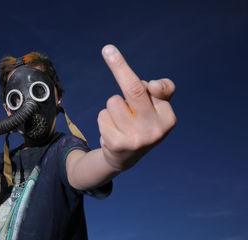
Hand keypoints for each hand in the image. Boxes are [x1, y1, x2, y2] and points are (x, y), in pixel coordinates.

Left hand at [98, 44, 176, 170]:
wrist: (125, 157)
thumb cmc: (141, 123)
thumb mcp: (156, 108)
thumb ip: (162, 91)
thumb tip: (153, 85)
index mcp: (168, 118)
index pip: (152, 88)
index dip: (131, 71)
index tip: (112, 51)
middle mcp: (156, 130)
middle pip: (133, 90)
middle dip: (119, 66)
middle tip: (107, 49)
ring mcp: (136, 139)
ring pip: (113, 102)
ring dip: (113, 107)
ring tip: (120, 120)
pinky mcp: (117, 145)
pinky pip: (102, 116)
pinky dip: (104, 119)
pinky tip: (112, 131)